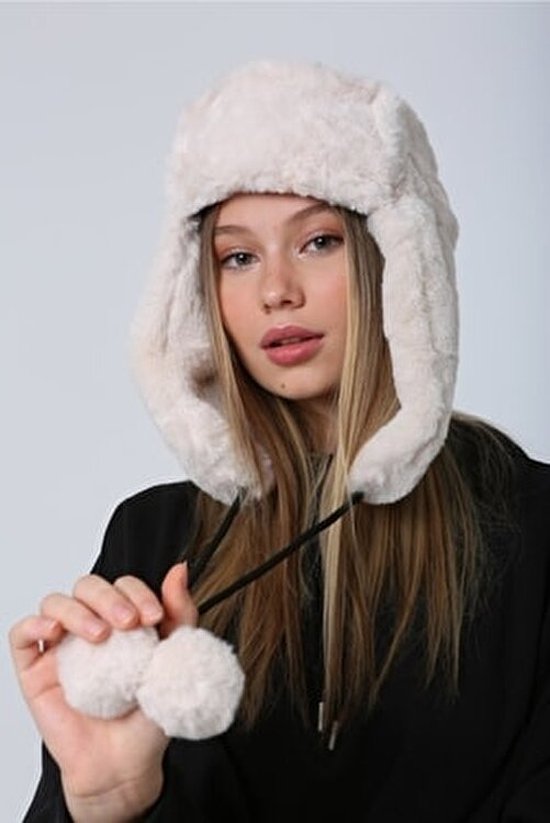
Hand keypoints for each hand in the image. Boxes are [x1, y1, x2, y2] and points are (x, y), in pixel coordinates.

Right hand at [9, 563, 196, 821]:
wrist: (124, 765)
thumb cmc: (148, 716)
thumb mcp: (173, 661)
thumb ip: (179, 614)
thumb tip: (180, 569)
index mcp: (121, 620)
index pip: (122, 585)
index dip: (137, 593)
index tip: (155, 617)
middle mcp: (89, 626)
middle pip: (88, 586)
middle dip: (110, 597)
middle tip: (129, 623)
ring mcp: (60, 646)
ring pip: (55, 602)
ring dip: (78, 611)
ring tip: (100, 636)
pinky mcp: (33, 670)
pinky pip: (21, 634)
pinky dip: (34, 623)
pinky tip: (54, 632)